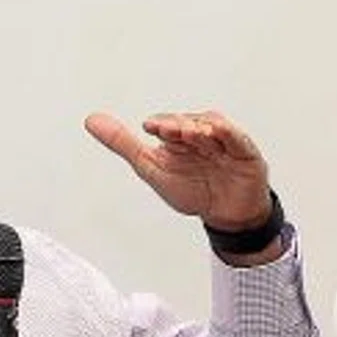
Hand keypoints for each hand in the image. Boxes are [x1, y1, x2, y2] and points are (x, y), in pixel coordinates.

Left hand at [84, 110, 272, 233]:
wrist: (226, 217)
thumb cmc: (194, 191)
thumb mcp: (152, 168)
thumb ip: (123, 144)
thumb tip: (91, 120)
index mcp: (178, 139)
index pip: (167, 125)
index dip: (160, 125)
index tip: (149, 128)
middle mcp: (200, 135)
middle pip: (188, 123)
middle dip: (177, 125)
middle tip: (167, 130)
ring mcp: (223, 142)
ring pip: (211, 126)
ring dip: (198, 128)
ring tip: (189, 133)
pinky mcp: (244, 151)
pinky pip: (236, 138)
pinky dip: (226, 133)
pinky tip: (215, 131)